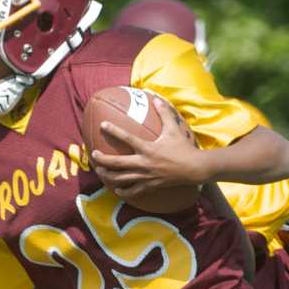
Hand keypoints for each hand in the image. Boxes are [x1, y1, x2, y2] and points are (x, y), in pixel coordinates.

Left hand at [92, 95, 206, 197]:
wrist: (194, 169)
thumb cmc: (184, 148)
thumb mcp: (174, 129)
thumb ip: (164, 113)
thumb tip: (156, 98)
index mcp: (148, 148)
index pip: (127, 137)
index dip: (113, 130)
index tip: (103, 125)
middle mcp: (144, 163)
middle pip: (117, 163)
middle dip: (103, 160)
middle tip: (94, 155)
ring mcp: (146, 176)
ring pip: (121, 179)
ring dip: (108, 175)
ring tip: (100, 172)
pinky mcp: (150, 186)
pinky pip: (133, 191)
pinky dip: (123, 191)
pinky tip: (116, 189)